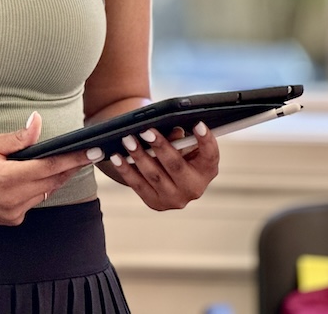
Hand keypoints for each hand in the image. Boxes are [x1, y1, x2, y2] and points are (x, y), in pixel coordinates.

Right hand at [0, 112, 101, 225]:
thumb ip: (17, 138)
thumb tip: (38, 123)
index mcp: (7, 179)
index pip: (50, 167)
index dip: (74, 159)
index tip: (93, 152)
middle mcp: (13, 201)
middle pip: (52, 181)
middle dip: (71, 167)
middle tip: (89, 152)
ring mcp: (12, 214)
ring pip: (44, 192)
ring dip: (54, 176)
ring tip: (65, 159)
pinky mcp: (9, 220)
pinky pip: (33, 200)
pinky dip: (38, 187)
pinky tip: (34, 174)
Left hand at [102, 122, 218, 210]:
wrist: (163, 172)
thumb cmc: (176, 150)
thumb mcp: (182, 142)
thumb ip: (178, 137)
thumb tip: (171, 133)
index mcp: (207, 170)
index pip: (211, 155)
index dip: (206, 140)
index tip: (198, 124)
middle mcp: (194, 188)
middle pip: (177, 166)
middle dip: (160, 147)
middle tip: (146, 131)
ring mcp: (175, 199)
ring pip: (154, 176)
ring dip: (139, 156)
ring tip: (127, 139)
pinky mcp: (156, 203)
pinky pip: (138, 185)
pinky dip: (126, 169)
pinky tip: (117, 156)